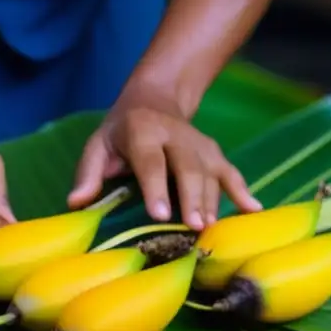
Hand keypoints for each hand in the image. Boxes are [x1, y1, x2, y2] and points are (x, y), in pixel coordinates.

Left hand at [67, 86, 260, 229]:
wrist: (155, 99)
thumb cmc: (121, 132)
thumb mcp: (98, 145)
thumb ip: (88, 173)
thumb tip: (76, 203)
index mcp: (143, 131)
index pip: (150, 161)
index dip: (155, 187)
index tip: (159, 213)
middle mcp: (176, 136)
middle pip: (187, 168)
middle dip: (191, 197)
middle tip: (194, 227)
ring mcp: (199, 144)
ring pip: (210, 172)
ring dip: (212, 201)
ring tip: (211, 231)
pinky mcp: (214, 153)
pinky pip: (230, 172)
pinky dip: (242, 191)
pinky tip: (253, 211)